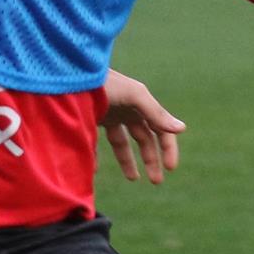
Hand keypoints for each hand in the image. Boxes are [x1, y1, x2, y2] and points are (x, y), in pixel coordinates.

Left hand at [100, 69, 184, 184]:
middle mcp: (126, 110)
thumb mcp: (133, 95)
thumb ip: (155, 113)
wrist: (70, 73)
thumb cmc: (104, 82)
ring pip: (122, 142)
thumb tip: (182, 129)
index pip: (160, 129)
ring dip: (128, 161)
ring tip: (133, 179)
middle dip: (151, 158)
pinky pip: (95, 143)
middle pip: (144, 138)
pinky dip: (97, 157)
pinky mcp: (89, 120)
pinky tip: (96, 170)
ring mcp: (108, 115)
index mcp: (140, 104)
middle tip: (156, 181)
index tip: (169, 168)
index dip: (167, 148)